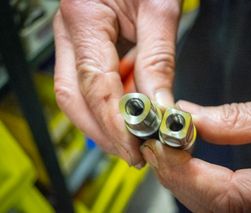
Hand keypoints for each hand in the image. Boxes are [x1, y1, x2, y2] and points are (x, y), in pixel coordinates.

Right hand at [53, 0, 179, 166]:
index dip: (115, 122)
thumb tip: (159, 105)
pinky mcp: (84, 47)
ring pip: (78, 95)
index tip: (136, 145)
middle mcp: (70, 30)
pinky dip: (110, 104)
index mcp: (84, 16)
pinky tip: (129, 115)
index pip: (95, 84)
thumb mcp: (159, 9)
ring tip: (133, 139)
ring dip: (105, 122)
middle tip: (132, 152)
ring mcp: (73, 40)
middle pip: (75, 98)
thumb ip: (158, 59)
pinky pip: (90, 84)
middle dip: (103, 132)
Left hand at [141, 85, 250, 211]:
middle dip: (176, 176)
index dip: (185, 170)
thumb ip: (239, 119)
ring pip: (213, 208)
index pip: (225, 195)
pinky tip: (187, 163)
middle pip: (212, 207)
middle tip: (155, 143)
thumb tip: (192, 116)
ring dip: (183, 179)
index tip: (161, 143)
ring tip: (165, 149)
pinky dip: (199, 183)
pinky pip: (225, 203)